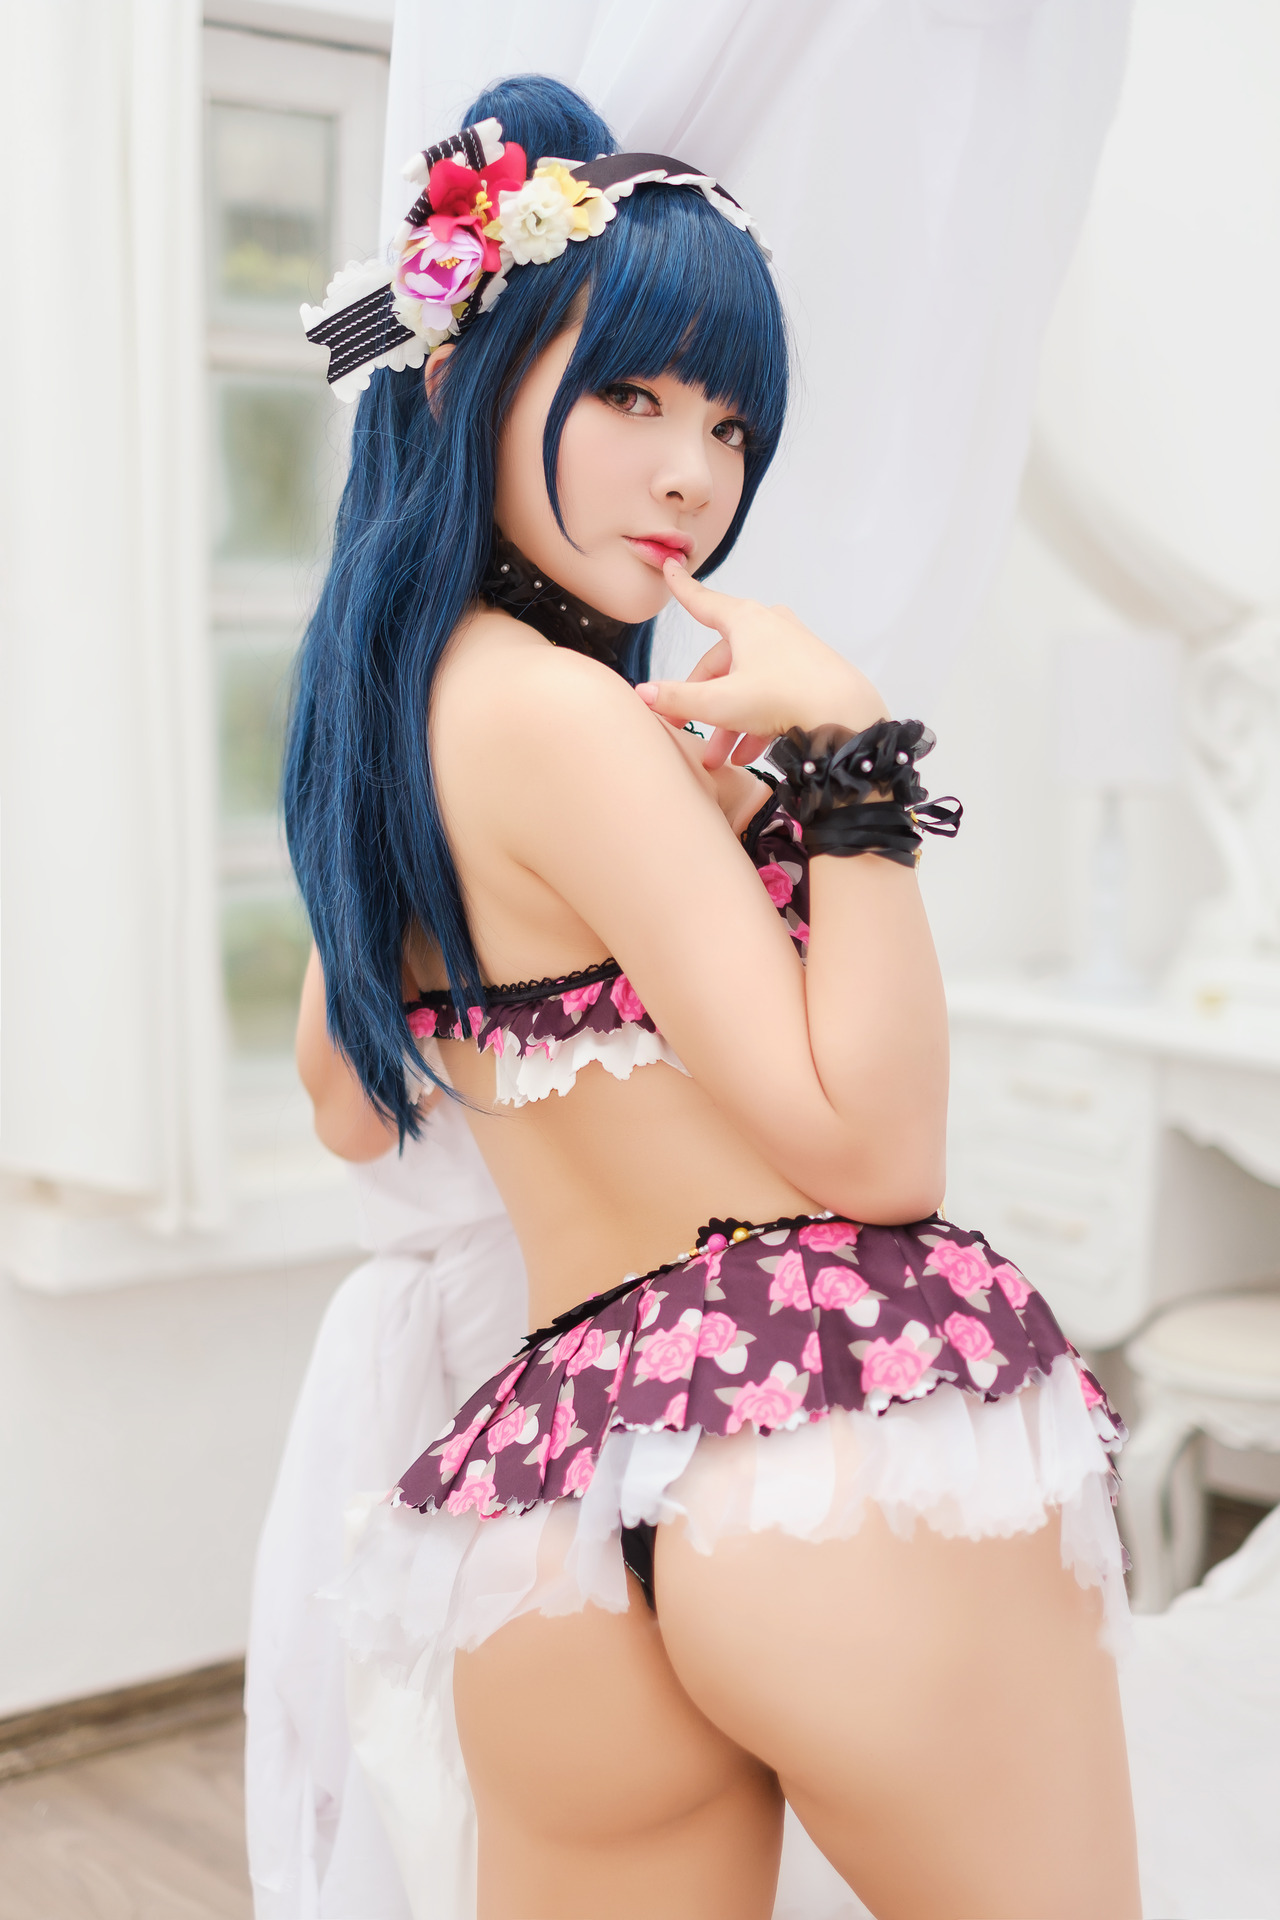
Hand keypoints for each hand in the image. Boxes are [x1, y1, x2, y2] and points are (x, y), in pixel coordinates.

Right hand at [635, 560, 888, 769]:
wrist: (846, 716)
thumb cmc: (784, 697)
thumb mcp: (721, 703)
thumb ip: (679, 698)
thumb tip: (644, 693)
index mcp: (745, 621)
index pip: (703, 601)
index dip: (682, 588)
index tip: (671, 569)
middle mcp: (769, 628)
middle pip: (722, 662)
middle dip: (703, 701)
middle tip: (686, 728)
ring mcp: (792, 650)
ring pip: (746, 684)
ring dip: (728, 721)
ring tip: (719, 757)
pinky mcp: (809, 674)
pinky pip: (771, 694)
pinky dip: (755, 721)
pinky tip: (746, 754)